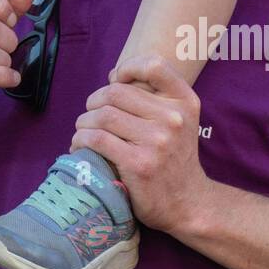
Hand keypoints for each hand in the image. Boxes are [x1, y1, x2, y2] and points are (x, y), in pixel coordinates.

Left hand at [70, 55, 214, 235]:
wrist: (188, 203)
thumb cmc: (174, 157)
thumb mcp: (180, 120)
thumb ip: (155, 96)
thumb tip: (114, 77)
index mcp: (185, 102)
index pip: (154, 65)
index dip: (127, 67)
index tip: (115, 80)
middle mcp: (174, 119)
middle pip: (117, 92)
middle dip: (95, 101)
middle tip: (91, 114)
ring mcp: (157, 142)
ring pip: (103, 115)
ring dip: (84, 122)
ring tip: (83, 131)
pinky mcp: (138, 163)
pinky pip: (97, 139)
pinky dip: (81, 139)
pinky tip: (80, 146)